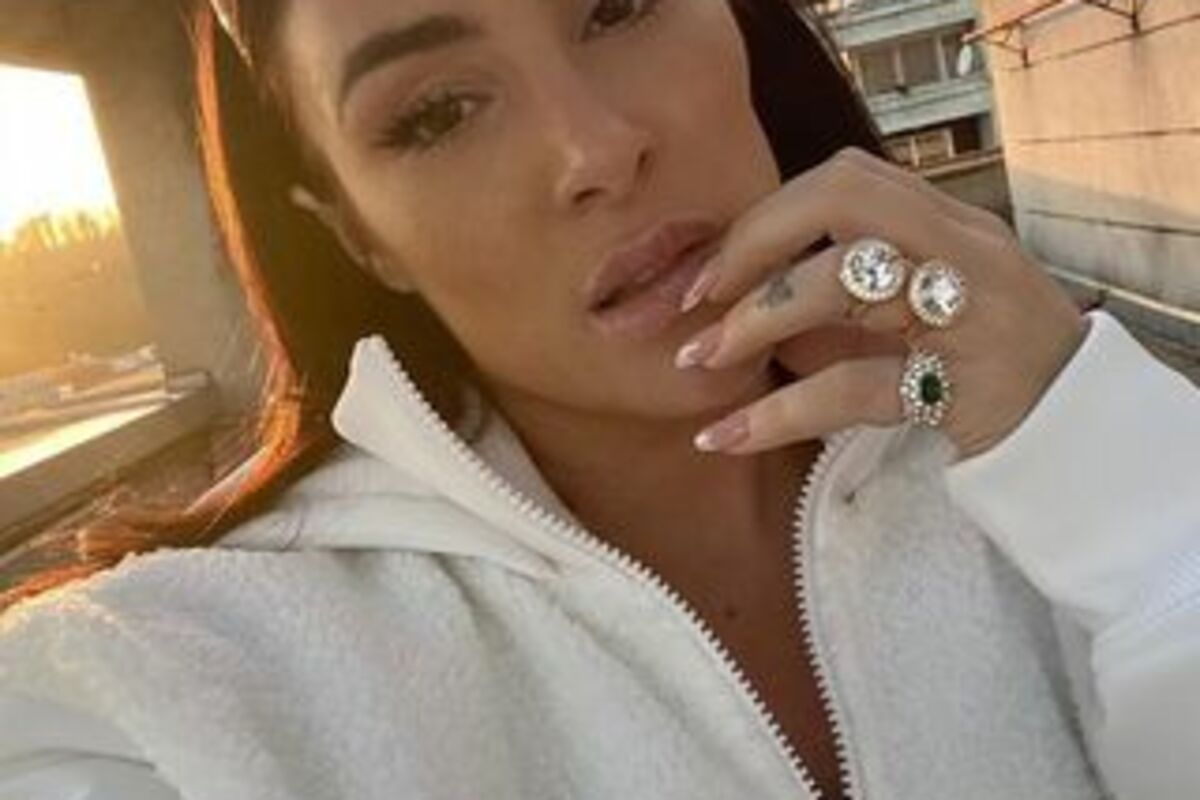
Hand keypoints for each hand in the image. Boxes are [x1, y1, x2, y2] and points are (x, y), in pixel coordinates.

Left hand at [676, 147, 1089, 462]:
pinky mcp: (965, 381)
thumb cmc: (991, 366)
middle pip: (840, 197)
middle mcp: (964, 247)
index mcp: (950, 223)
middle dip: (752, 242)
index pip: (845, 179)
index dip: (766, 215)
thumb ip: (868, 277)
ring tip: (697, 363)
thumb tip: (756, 287)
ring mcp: (970, 308)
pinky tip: (724, 437)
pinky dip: (777, 413)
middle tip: (697, 299)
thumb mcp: (936, 300)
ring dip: (752, 322)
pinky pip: (852, 386)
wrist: (1081, 435)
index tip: (713, 268)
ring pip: (839, 283)